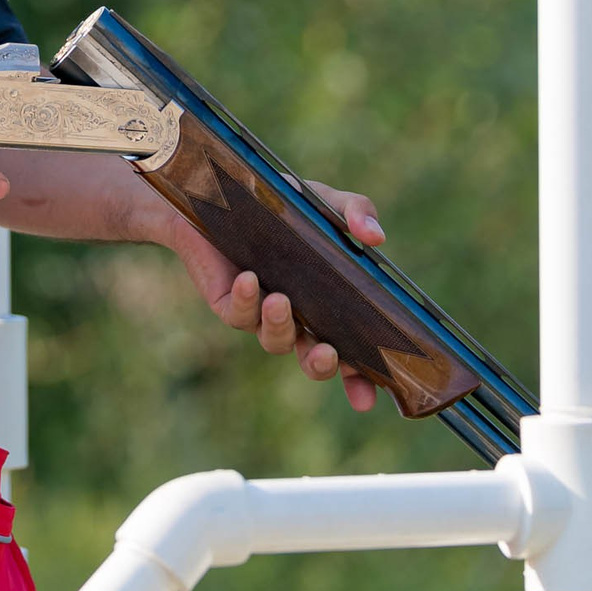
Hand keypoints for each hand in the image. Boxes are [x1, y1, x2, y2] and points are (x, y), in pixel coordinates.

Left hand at [157, 182, 385, 411]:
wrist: (215, 191)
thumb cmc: (277, 204)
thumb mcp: (321, 204)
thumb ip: (354, 213)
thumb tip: (376, 236)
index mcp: (326, 304)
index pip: (350, 352)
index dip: (359, 380)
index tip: (367, 399)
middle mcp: (297, 317)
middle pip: (313, 361)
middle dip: (322, 366)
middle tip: (327, 353)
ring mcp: (261, 314)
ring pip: (275, 341)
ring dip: (280, 325)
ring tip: (280, 300)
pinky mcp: (228, 303)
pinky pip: (238, 313)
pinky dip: (245, 300)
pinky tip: (248, 279)